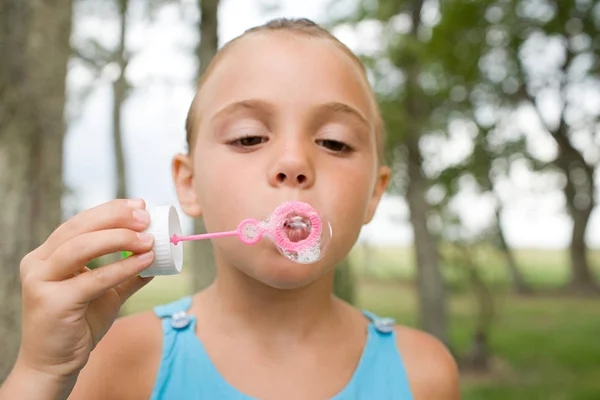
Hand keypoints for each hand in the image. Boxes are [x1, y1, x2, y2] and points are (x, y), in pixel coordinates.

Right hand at [16, 198, 155, 381]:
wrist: (55, 364)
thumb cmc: (78, 324)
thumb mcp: (106, 293)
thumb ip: (127, 274)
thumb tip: (157, 256)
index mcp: (47, 254)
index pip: (80, 222)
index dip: (110, 210)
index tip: (140, 205)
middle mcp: (38, 262)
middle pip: (79, 228)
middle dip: (115, 218)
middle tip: (145, 217)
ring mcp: (41, 281)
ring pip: (81, 247)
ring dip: (119, 239)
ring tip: (148, 240)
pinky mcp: (52, 302)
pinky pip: (93, 279)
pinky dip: (121, 268)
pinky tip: (144, 262)